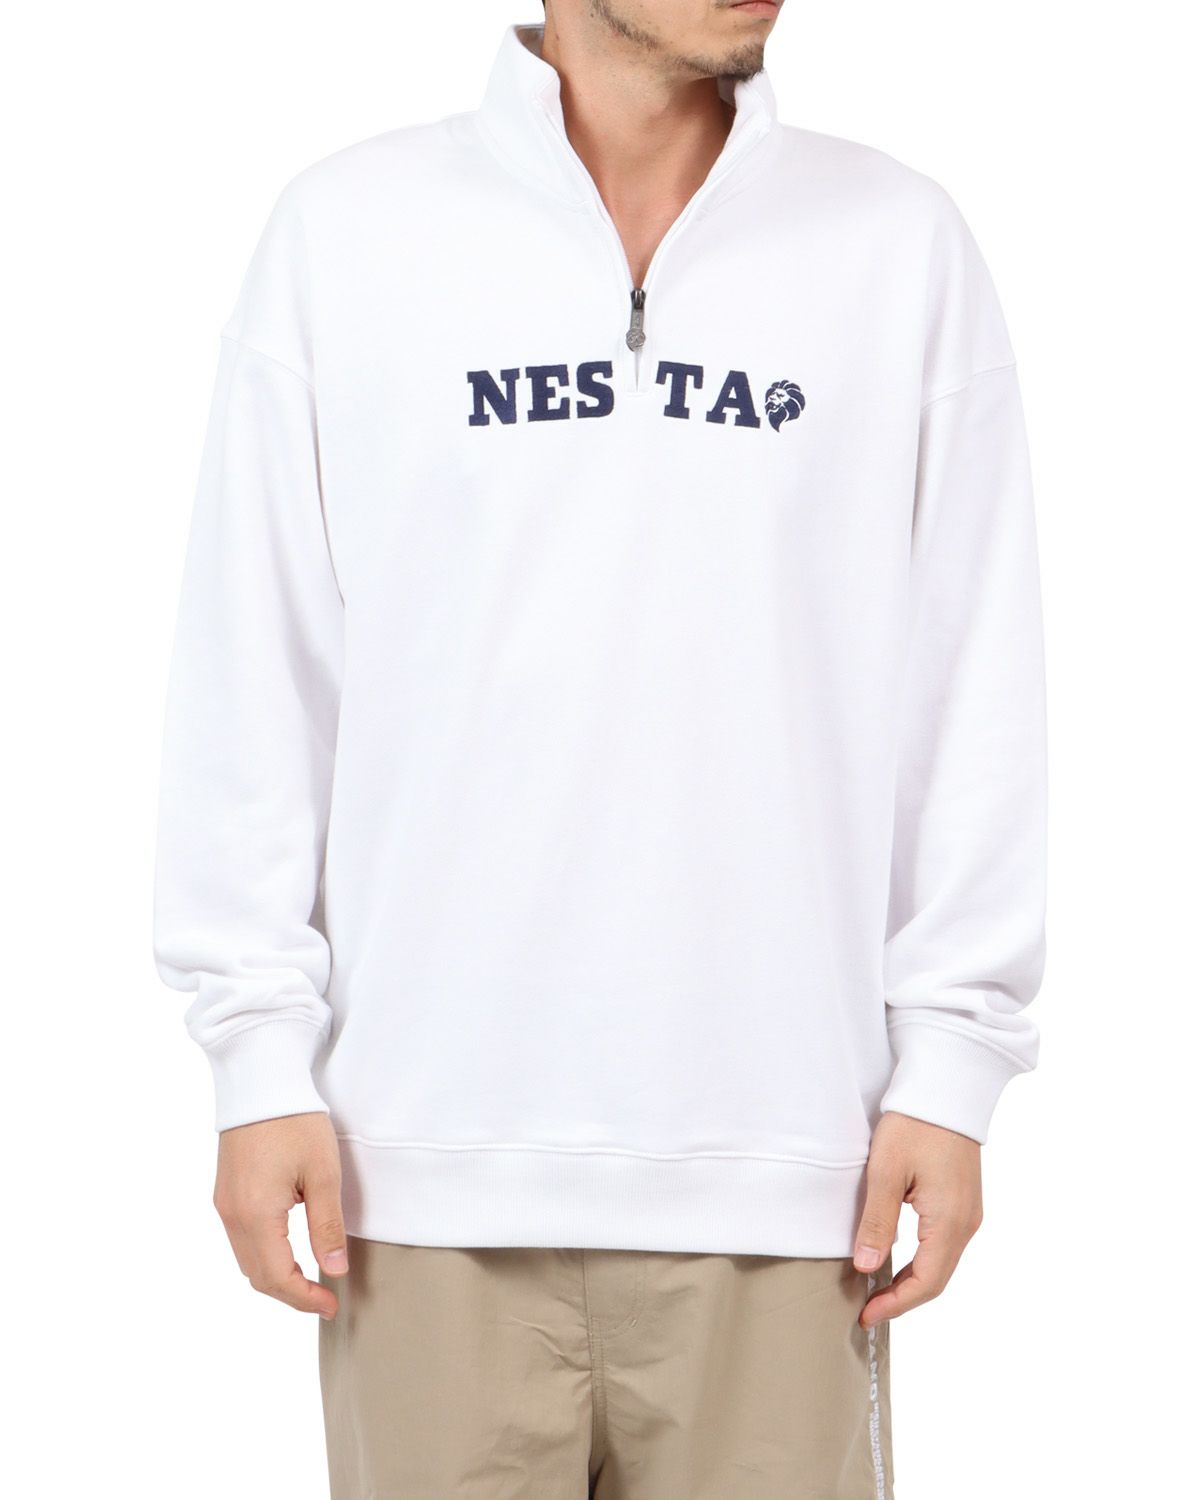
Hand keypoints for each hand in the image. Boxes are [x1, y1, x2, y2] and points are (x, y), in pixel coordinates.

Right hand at [213, 1110, 348, 1318]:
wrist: (262, 1080)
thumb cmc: (296, 1121)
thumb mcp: (322, 1173)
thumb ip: (327, 1226)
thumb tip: (334, 1269)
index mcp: (255, 1214)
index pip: (277, 1278)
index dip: (304, 1299)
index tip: (331, 1305)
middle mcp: (232, 1214)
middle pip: (256, 1276)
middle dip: (290, 1294)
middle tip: (324, 1298)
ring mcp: (224, 1203)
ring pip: (246, 1259)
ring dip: (275, 1276)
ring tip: (310, 1278)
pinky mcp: (225, 1191)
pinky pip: (240, 1238)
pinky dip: (263, 1255)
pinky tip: (287, 1250)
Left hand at [852, 1110, 982, 1328]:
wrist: (945, 1089)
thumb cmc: (914, 1124)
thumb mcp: (886, 1171)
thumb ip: (878, 1222)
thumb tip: (866, 1267)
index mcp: (950, 1222)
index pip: (926, 1283)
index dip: (896, 1305)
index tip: (865, 1315)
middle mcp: (966, 1224)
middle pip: (936, 1279)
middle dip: (902, 1298)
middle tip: (866, 1308)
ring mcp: (968, 1213)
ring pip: (941, 1263)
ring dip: (911, 1281)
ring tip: (876, 1289)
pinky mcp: (963, 1202)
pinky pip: (943, 1244)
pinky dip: (920, 1261)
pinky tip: (897, 1259)